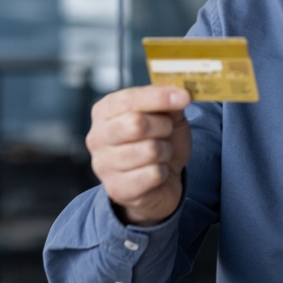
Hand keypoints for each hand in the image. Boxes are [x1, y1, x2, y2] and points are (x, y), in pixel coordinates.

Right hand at [85, 86, 191, 225]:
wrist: (160, 181)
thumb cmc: (158, 141)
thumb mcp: (166, 115)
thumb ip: (168, 101)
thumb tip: (180, 94)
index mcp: (105, 111)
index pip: (128, 99)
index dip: (159, 97)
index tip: (184, 97)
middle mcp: (97, 137)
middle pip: (136, 124)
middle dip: (163, 126)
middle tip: (168, 130)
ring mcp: (103, 164)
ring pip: (149, 150)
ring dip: (166, 150)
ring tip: (162, 152)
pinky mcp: (116, 188)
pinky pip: (153, 174)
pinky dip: (164, 171)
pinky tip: (157, 171)